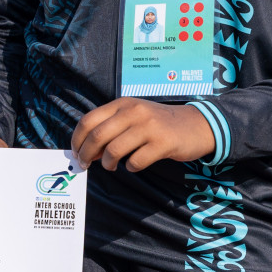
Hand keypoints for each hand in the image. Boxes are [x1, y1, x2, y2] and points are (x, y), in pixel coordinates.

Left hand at [70, 98, 214, 171]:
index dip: (77, 139)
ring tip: (112, 166)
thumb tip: (86, 151)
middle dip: (87, 154)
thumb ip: (110, 128)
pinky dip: (131, 167)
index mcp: (122, 104)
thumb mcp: (133, 117)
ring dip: (107, 163)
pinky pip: (136, 161)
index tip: (76, 152)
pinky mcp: (163, 143)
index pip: (89, 120)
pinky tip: (134, 164)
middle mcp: (134, 112)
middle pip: (98, 136)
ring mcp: (149, 127)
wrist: (196, 125)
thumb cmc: (158, 124)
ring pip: (114, 150)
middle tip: (85, 164)